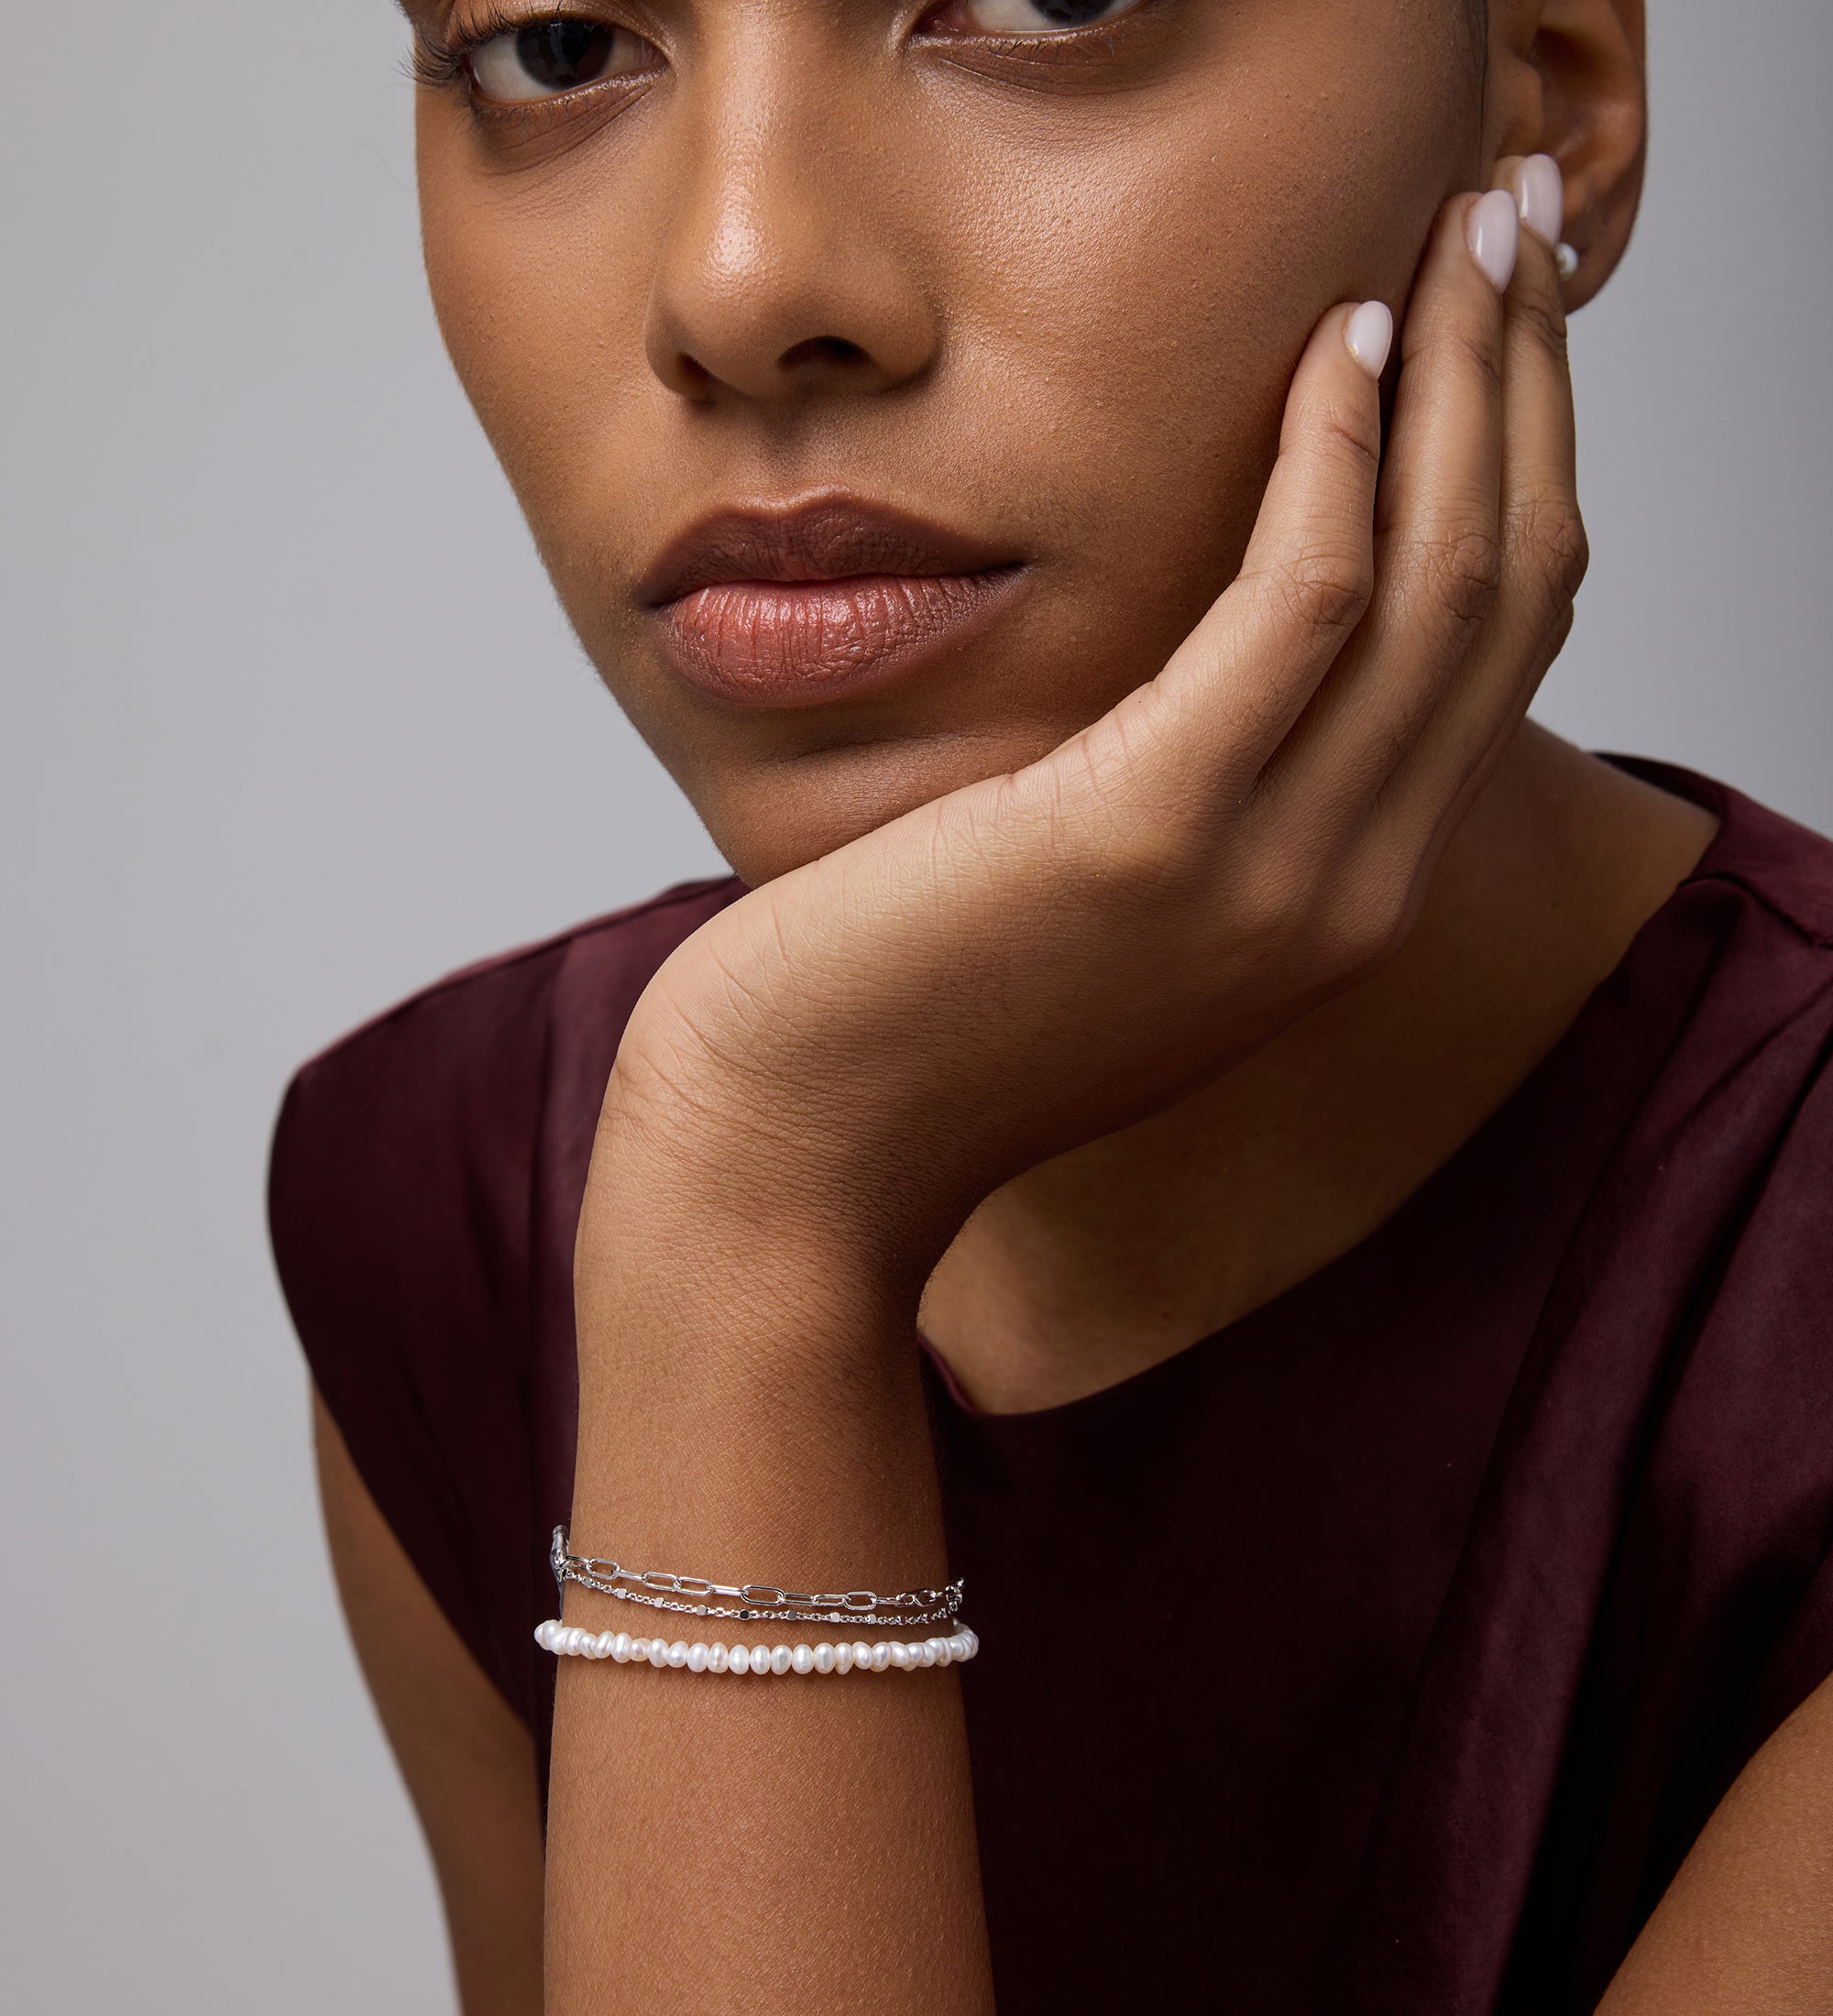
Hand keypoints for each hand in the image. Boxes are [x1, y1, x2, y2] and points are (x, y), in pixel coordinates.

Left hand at [601, 169, 1585, 1290]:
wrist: (802, 1149)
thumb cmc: (920, 1010)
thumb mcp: (1108, 902)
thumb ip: (1205, 792)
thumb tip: (1226, 646)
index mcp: (1340, 901)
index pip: (1496, 656)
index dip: (1524, 470)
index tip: (1501, 330)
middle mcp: (1347, 894)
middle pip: (1509, 594)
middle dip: (1529, 390)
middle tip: (1514, 226)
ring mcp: (1267, 877)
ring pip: (1441, 580)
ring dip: (1466, 380)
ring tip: (1459, 229)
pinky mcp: (1150, 833)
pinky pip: (1300, 603)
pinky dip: (1336, 458)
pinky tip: (1330, 343)